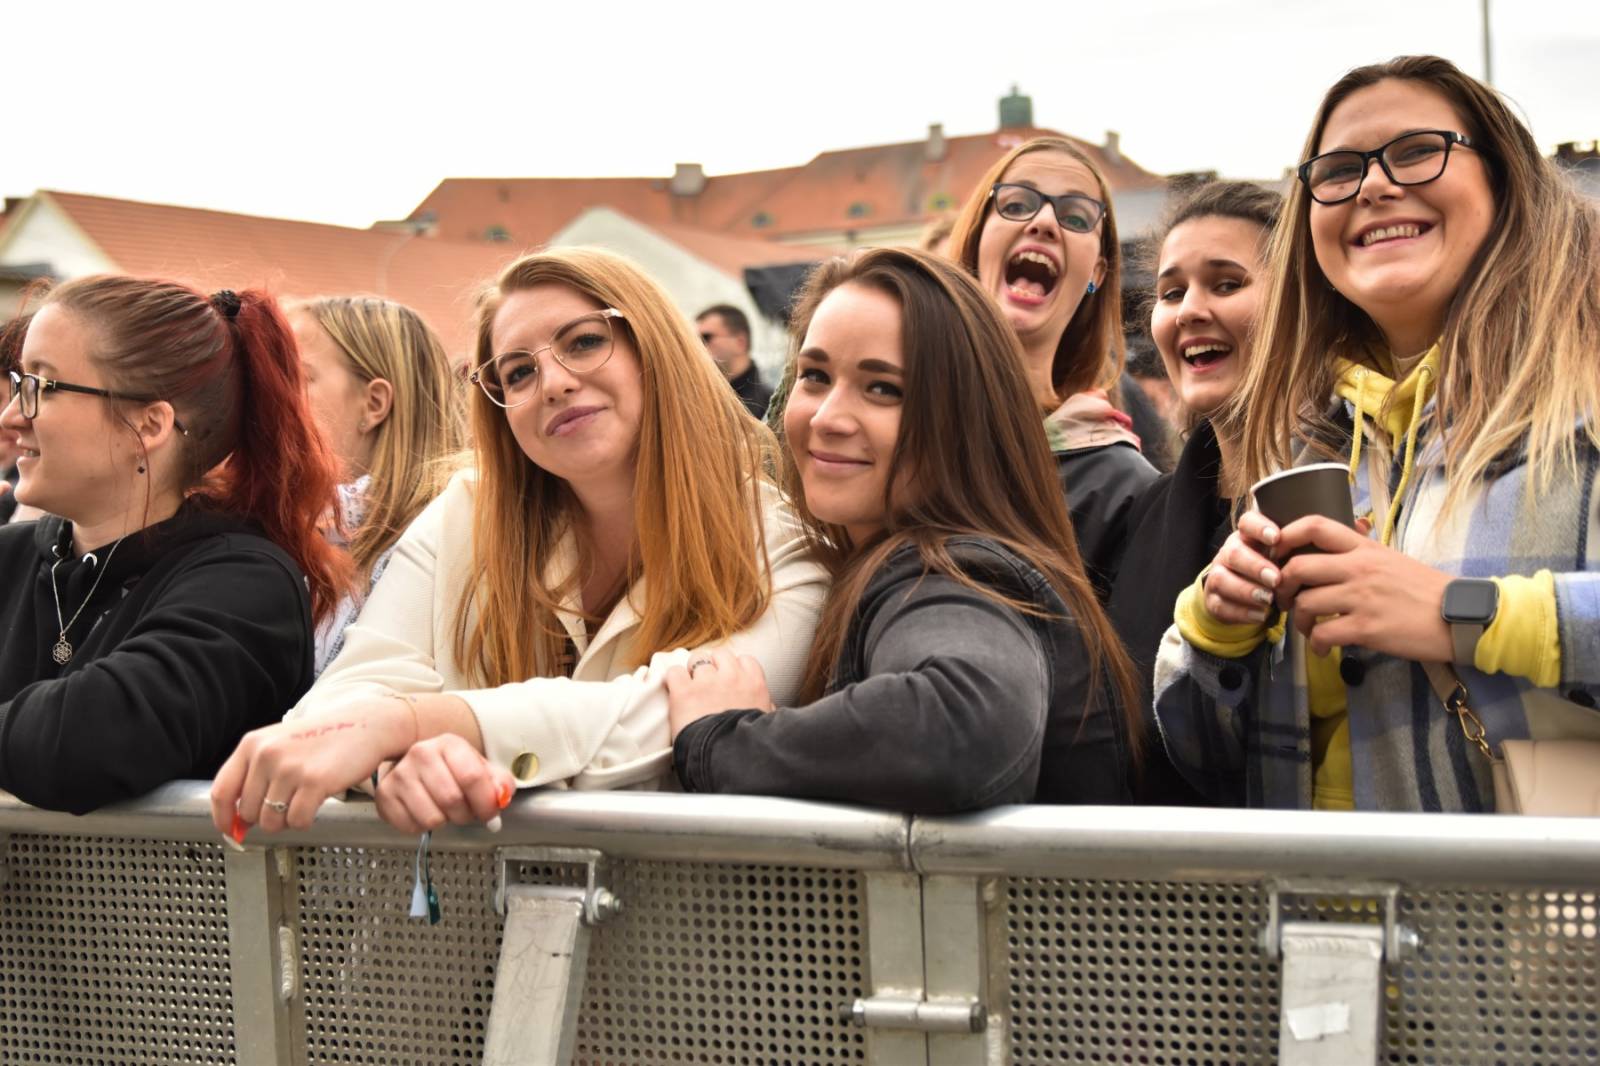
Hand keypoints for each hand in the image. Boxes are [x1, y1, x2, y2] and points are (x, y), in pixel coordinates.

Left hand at [209, 698, 416, 837]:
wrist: (365, 726)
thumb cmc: (323, 738)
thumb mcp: (280, 745)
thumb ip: (254, 775)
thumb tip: (237, 821)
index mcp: (252, 744)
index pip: (221, 791)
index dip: (223, 817)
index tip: (229, 829)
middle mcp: (267, 754)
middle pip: (248, 812)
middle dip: (266, 817)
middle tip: (287, 804)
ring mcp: (290, 768)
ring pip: (271, 821)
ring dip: (287, 820)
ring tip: (303, 800)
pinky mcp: (314, 782)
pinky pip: (297, 821)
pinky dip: (305, 820)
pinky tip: (315, 803)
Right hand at [375, 734, 516, 834]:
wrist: (415, 768)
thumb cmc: (451, 771)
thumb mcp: (481, 769)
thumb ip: (500, 783)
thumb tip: (501, 796)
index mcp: (449, 744)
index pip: (472, 777)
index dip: (486, 803)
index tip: (490, 811)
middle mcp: (421, 754)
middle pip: (452, 800)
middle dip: (466, 815)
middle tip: (465, 811)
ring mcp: (400, 774)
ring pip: (432, 818)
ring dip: (444, 821)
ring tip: (444, 809)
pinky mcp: (384, 796)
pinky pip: (411, 827)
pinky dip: (422, 827)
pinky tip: (424, 811)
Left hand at [664, 648, 774, 741]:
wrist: (728, 759)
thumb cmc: (749, 746)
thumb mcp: (768, 724)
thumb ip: (766, 709)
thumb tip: (769, 707)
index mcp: (754, 684)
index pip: (745, 660)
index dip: (735, 669)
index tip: (730, 680)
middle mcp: (732, 677)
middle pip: (720, 654)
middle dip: (714, 666)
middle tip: (709, 683)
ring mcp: (707, 682)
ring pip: (696, 659)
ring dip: (693, 672)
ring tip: (691, 688)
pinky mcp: (683, 692)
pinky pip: (674, 672)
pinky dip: (673, 680)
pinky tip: (676, 692)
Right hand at [1200, 509, 1282, 624]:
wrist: (1246, 599)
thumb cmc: (1272, 572)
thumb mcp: (1282, 557)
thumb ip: (1293, 550)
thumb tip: (1315, 544)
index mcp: (1247, 538)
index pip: (1247, 523)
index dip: (1259, 528)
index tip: (1276, 538)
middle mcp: (1228, 554)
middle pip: (1233, 553)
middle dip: (1255, 566)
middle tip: (1275, 579)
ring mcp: (1217, 577)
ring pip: (1221, 579)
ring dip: (1246, 590)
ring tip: (1267, 600)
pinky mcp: (1213, 601)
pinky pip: (1220, 605)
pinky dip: (1241, 612)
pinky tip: (1260, 615)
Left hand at [1274, 515, 1452, 659]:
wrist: (1460, 616)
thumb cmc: (1424, 589)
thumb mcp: (1390, 559)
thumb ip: (1359, 552)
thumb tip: (1332, 546)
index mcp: (1364, 548)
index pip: (1315, 526)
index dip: (1285, 536)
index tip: (1277, 554)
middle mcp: (1359, 568)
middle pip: (1297, 567)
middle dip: (1282, 586)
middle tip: (1287, 600)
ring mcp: (1362, 598)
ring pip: (1305, 604)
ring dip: (1299, 620)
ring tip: (1309, 628)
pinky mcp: (1367, 628)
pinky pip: (1322, 634)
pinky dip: (1315, 644)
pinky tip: (1323, 648)